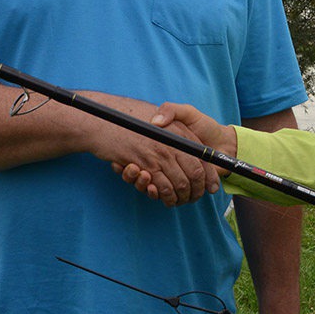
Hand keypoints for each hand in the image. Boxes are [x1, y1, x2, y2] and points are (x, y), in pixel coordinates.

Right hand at [87, 97, 220, 205]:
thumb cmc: (130, 118)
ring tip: (180, 200)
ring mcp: (160, 154)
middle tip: (195, 198)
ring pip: (180, 183)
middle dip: (197, 190)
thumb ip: (174, 121)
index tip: (212, 187)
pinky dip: (165, 196)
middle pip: (195, 173)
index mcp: (180, 130)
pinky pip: (162, 186)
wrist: (102, 118)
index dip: (209, 174)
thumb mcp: (158, 113)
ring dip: (182, 196)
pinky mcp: (146, 165)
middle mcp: (174, 142)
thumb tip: (190, 143)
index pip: (202, 156)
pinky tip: (164, 197)